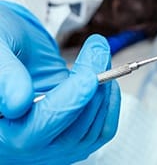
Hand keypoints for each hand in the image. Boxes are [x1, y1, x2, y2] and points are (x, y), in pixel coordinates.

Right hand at [0, 1, 119, 162]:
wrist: (13, 48)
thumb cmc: (3, 47)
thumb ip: (5, 74)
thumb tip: (17, 103)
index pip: (33, 132)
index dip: (67, 104)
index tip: (88, 78)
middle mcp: (20, 147)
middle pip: (67, 135)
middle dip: (91, 87)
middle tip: (96, 48)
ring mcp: (48, 144)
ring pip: (88, 132)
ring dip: (103, 88)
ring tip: (97, 53)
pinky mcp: (70, 135)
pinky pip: (100, 131)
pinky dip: (109, 103)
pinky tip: (102, 78)